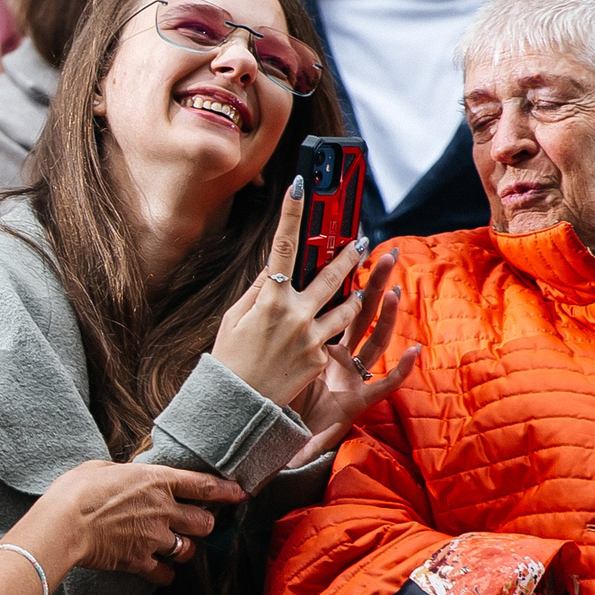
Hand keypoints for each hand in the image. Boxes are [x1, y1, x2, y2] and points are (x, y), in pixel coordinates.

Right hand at [35, 460, 245, 584]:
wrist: (63, 525)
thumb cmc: (77, 490)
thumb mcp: (102, 468)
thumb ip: (123, 473)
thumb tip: (124, 477)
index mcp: (157, 480)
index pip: (203, 485)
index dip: (226, 490)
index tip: (240, 494)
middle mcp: (163, 510)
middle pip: (204, 522)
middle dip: (203, 524)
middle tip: (194, 524)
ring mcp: (154, 538)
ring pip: (189, 550)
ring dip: (185, 549)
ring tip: (174, 547)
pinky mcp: (140, 561)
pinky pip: (164, 574)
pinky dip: (164, 575)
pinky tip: (160, 573)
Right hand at [212, 178, 373, 406]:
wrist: (239, 406)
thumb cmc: (230, 360)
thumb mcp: (234, 320)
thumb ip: (257, 291)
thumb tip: (273, 267)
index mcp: (269, 301)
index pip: (282, 247)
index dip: (291, 214)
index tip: (300, 187)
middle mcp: (295, 315)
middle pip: (330, 275)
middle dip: (348, 254)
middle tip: (362, 241)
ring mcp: (311, 338)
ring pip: (345, 307)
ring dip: (356, 290)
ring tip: (365, 283)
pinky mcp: (319, 359)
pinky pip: (334, 335)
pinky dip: (338, 324)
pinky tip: (343, 318)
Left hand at [288, 247, 414, 464]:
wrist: (269, 433)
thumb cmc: (269, 394)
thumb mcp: (271, 351)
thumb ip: (273, 320)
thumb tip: (266, 280)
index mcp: (318, 341)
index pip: (335, 302)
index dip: (347, 277)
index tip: (353, 249)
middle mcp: (339, 355)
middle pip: (361, 313)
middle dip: (375, 284)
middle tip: (385, 255)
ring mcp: (350, 376)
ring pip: (375, 342)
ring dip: (387, 317)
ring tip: (393, 291)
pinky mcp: (357, 401)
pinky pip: (384, 384)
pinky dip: (400, 369)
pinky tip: (413, 350)